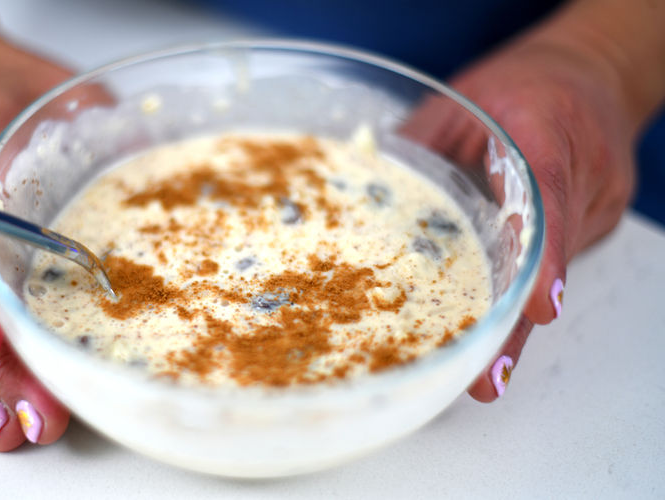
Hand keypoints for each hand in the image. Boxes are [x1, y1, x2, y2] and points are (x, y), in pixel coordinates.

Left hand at [442, 33, 634, 400]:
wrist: (585, 72)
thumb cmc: (520, 85)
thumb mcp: (460, 102)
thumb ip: (421, 145)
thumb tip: (362, 189)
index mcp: (547, 128)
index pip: (548, 192)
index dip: (542, 253)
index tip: (539, 305)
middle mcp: (583, 171)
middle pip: (551, 254)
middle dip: (518, 322)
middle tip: (490, 375)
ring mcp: (595, 201)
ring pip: (553, 269)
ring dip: (517, 322)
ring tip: (487, 373)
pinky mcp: (591, 221)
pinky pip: (553, 263)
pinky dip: (522, 297)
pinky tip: (496, 331)